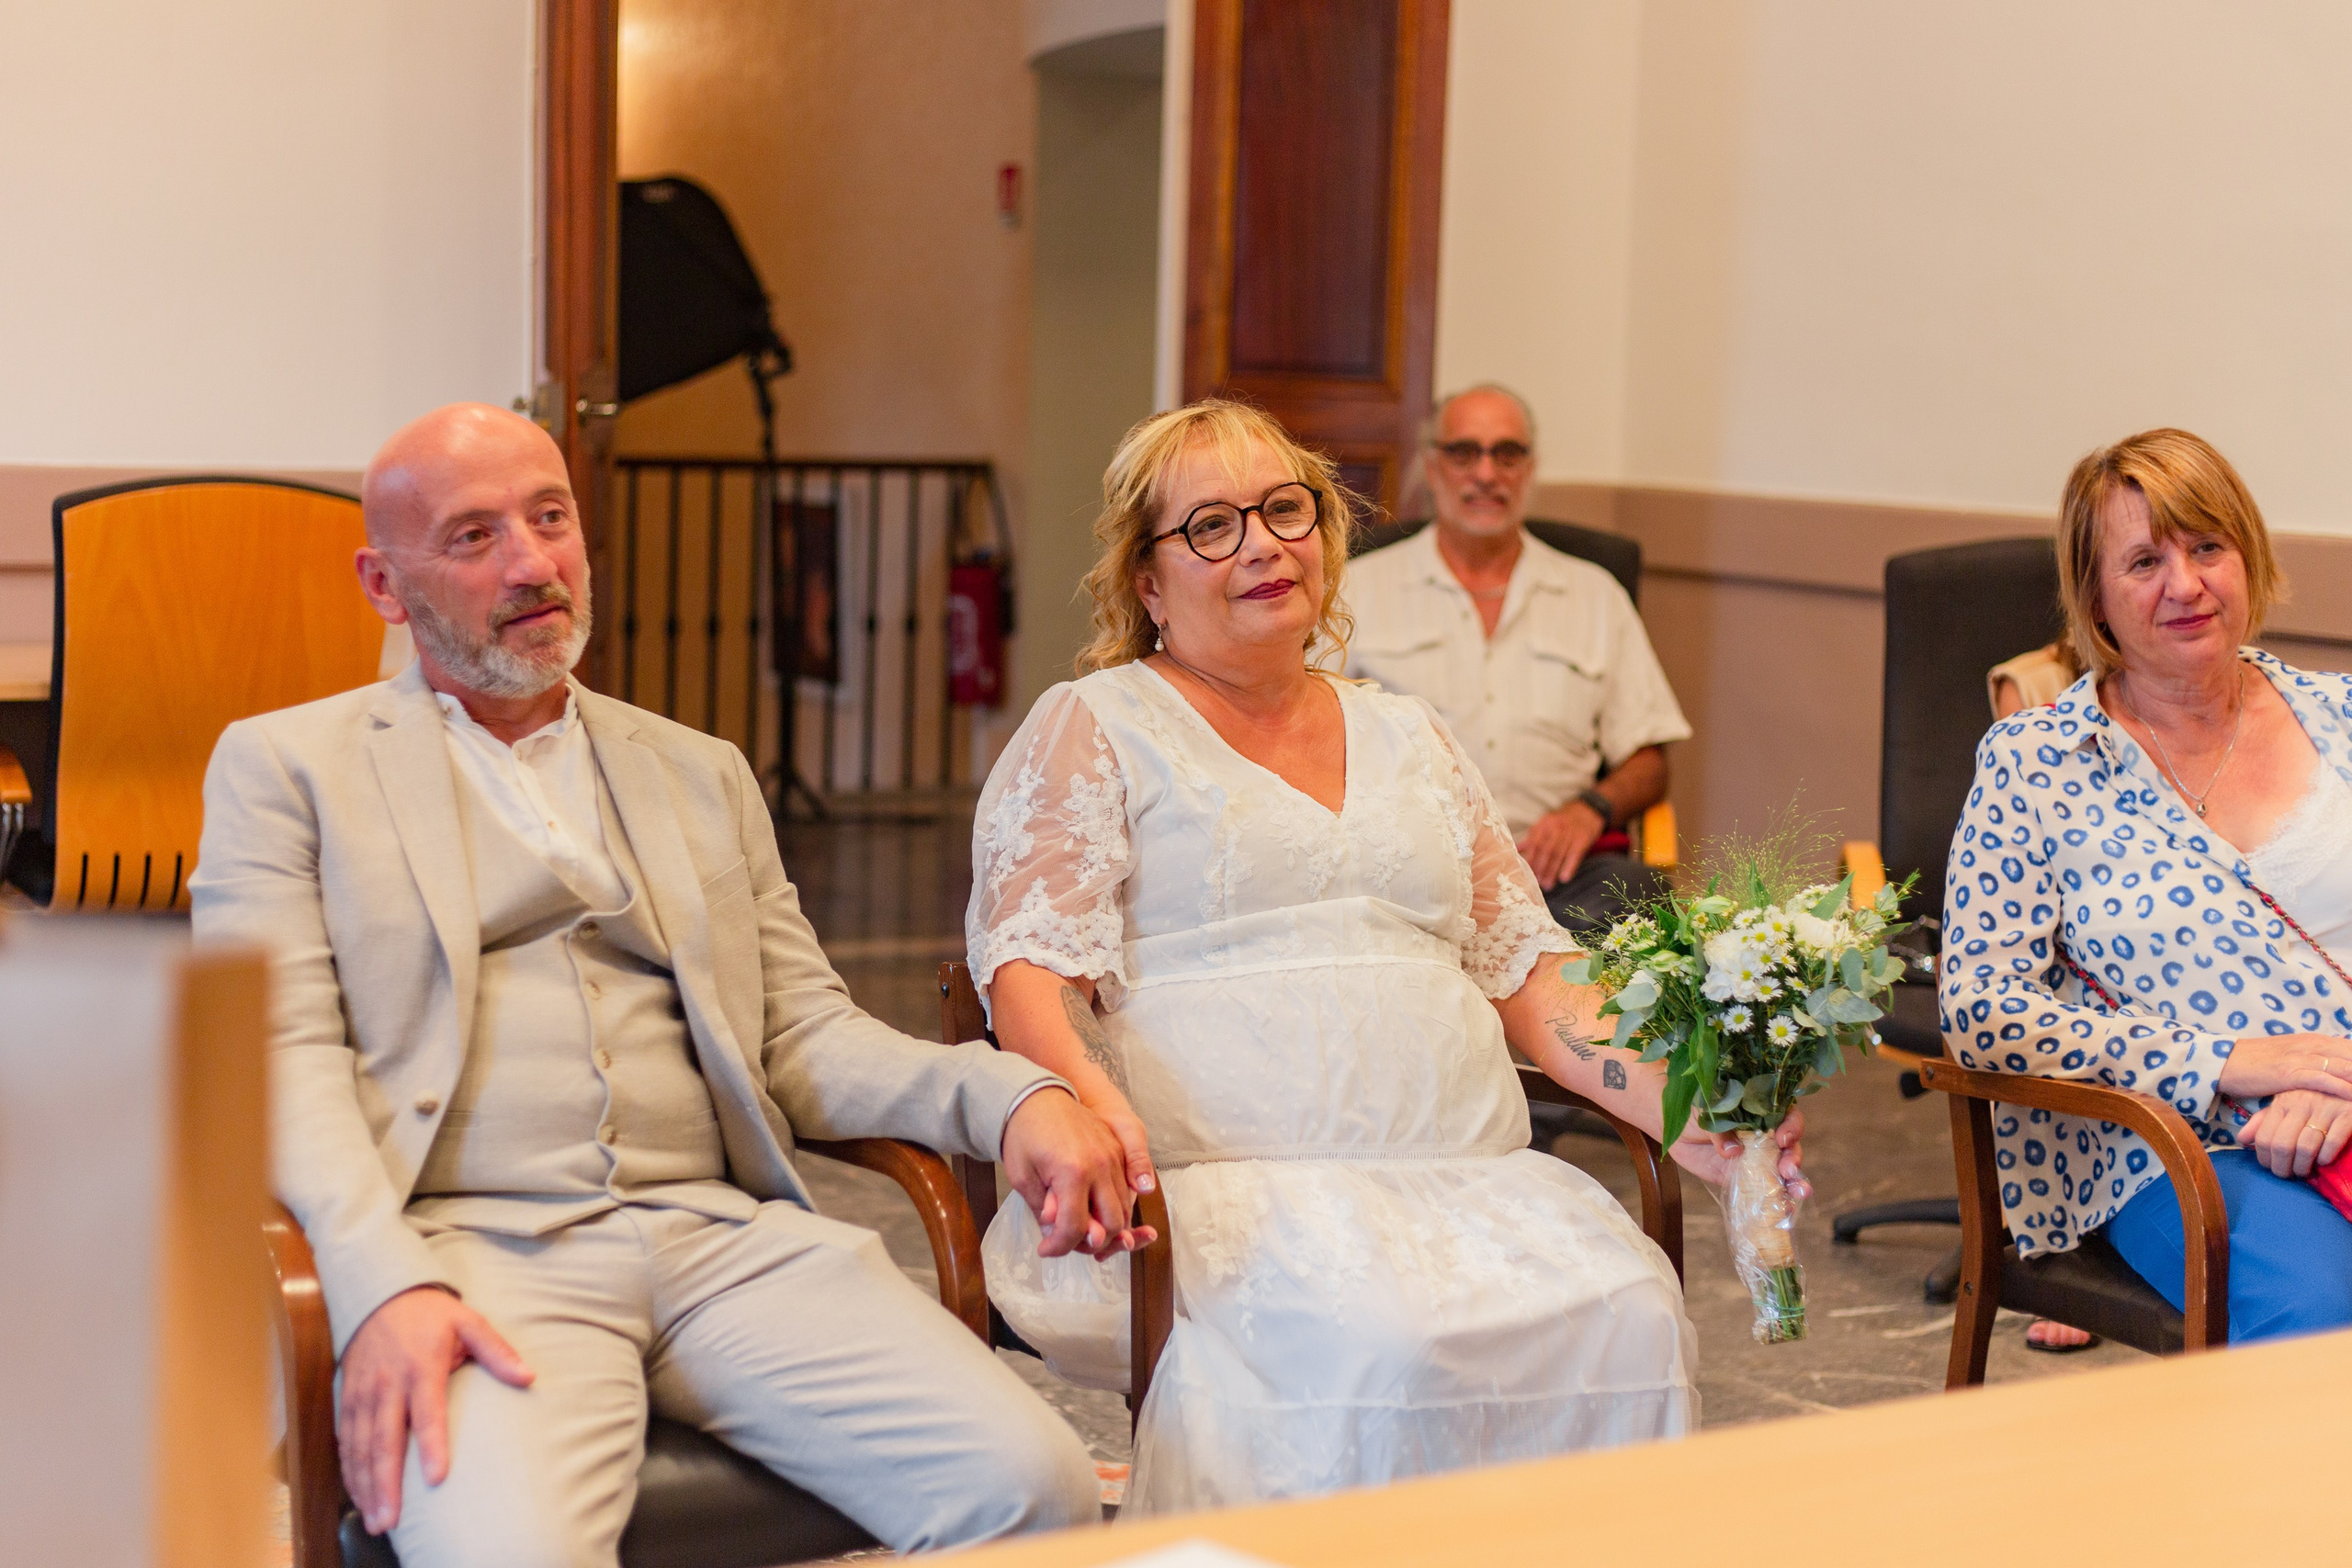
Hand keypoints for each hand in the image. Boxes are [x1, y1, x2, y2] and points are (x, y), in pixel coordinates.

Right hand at [337, 1285, 533, 1534]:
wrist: (381, 1294)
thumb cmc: (432, 1315)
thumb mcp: (469, 1323)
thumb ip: (497, 1352)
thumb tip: (529, 1377)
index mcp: (420, 1366)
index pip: (427, 1413)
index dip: (431, 1445)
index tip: (436, 1478)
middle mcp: (386, 1384)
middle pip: (384, 1440)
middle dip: (386, 1483)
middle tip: (391, 1520)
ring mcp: (362, 1393)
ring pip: (360, 1447)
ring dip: (365, 1485)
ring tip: (376, 1519)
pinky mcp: (347, 1398)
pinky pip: (345, 1440)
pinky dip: (350, 1470)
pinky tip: (359, 1495)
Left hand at [1002, 1088, 1156, 1261]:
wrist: (1036, 1096)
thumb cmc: (1024, 1136)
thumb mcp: (1023, 1177)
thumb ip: (1045, 1211)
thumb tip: (1059, 1236)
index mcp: (1073, 1172)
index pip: (1076, 1228)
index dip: (1060, 1247)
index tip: (1046, 1250)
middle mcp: (1101, 1165)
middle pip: (1112, 1224)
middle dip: (1092, 1243)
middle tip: (1068, 1242)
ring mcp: (1113, 1157)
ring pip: (1124, 1209)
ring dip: (1107, 1227)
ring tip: (1080, 1227)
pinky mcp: (1118, 1151)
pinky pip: (1126, 1190)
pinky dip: (1115, 1207)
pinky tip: (1093, 1210)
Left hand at [1516, 801, 1605, 889]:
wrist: (1587, 810)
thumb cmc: (1563, 821)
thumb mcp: (1546, 824)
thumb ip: (1532, 837)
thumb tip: (1516, 850)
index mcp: (1544, 823)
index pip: (1534, 843)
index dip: (1530, 859)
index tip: (1526, 873)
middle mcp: (1555, 826)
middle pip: (1545, 850)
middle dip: (1540, 868)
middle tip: (1537, 883)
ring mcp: (1570, 831)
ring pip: (1558, 854)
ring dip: (1552, 871)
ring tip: (1548, 885)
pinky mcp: (1583, 837)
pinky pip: (1575, 854)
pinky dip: (1569, 867)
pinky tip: (1564, 878)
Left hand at [1667, 1109, 1810, 1200]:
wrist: (1674, 1124)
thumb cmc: (1694, 1109)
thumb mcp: (1707, 1112)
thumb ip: (1721, 1129)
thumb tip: (1733, 1151)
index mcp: (1761, 1111)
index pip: (1785, 1116)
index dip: (1790, 1126)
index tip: (1782, 1138)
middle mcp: (1765, 1134)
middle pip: (1790, 1145)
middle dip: (1793, 1158)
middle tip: (1788, 1170)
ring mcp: (1757, 1157)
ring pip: (1783, 1169)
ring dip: (1795, 1181)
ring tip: (1799, 1192)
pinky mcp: (1745, 1177)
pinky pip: (1765, 1188)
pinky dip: (1778, 1198)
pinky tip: (1787, 1208)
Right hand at [2216, 1034, 2351, 1101]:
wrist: (2222, 1062)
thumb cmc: (2255, 1064)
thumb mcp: (2289, 1059)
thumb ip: (2313, 1061)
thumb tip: (2335, 1072)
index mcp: (2313, 1040)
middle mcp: (2311, 1044)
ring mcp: (2301, 1057)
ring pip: (2345, 1066)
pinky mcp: (2289, 1072)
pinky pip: (2323, 1079)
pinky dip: (2343, 1087)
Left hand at [2234, 1089, 2351, 1177]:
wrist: (2349, 1085)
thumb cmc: (2316, 1098)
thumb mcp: (2287, 1104)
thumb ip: (2264, 1120)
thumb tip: (2242, 1139)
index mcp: (2283, 1101)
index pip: (2264, 1137)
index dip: (2265, 1158)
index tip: (2271, 1167)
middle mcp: (2302, 1103)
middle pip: (2282, 1146)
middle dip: (2282, 1167)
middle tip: (2287, 1174)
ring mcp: (2326, 1108)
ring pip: (2305, 1148)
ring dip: (2303, 1167)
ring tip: (2304, 1171)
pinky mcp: (2348, 1115)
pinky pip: (2332, 1144)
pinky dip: (2325, 1158)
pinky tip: (2323, 1161)